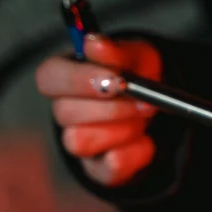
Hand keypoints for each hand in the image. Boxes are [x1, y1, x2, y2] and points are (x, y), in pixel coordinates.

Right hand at [35, 36, 161, 186]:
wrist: (162, 105)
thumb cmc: (138, 73)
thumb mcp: (135, 56)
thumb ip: (116, 52)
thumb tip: (93, 43)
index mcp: (64, 76)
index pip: (49, 78)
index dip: (80, 80)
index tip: (116, 79)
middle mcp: (64, 111)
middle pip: (66, 113)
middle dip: (113, 108)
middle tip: (145, 102)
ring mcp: (79, 142)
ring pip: (82, 142)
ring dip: (124, 129)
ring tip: (144, 117)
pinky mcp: (100, 169)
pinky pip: (111, 167)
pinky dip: (136, 152)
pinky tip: (146, 139)